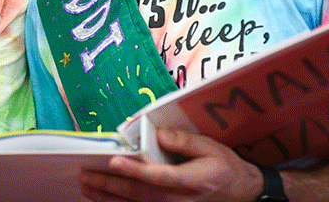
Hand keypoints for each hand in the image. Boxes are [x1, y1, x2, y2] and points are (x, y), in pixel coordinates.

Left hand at [78, 127, 262, 201]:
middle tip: (86, 176)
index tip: (114, 161)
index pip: (156, 176)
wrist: (242, 193)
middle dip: (109, 185)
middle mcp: (177, 199)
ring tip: (87, 188)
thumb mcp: (210, 148)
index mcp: (188, 181)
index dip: (134, 170)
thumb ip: (184, 141)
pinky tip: (104, 200)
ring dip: (108, 198)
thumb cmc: (224, 168)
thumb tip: (160, 134)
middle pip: (138, 194)